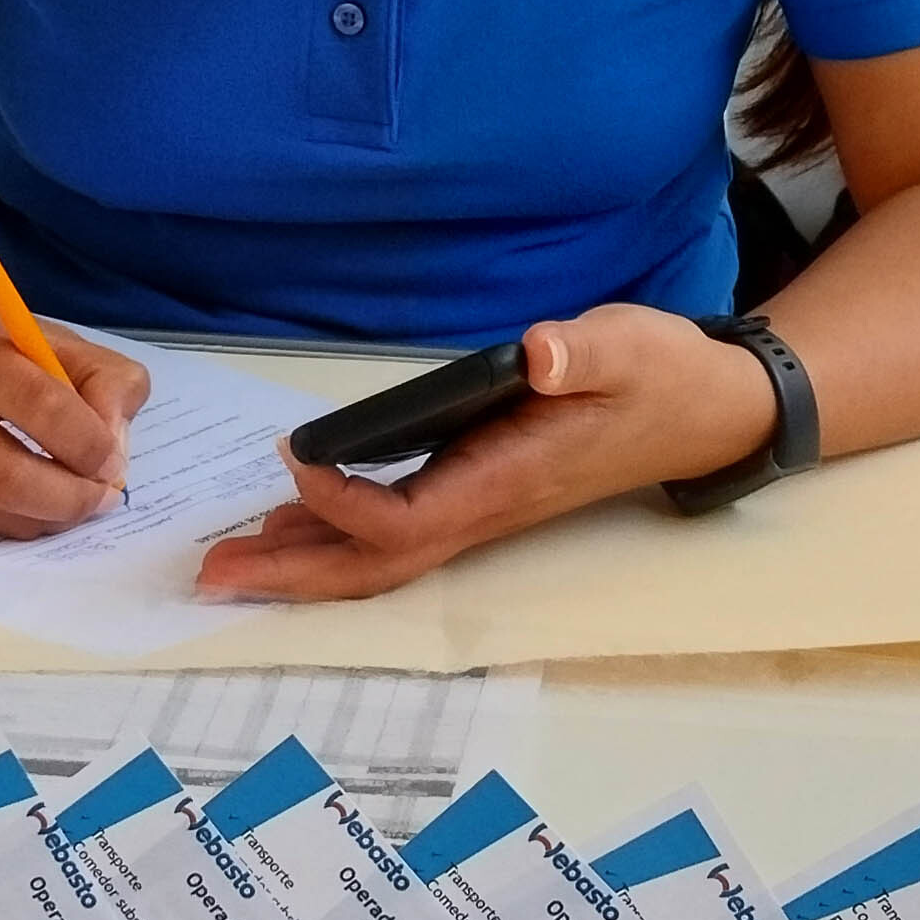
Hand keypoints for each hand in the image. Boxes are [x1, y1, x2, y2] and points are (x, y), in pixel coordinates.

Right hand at [0, 287, 150, 538]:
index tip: (110, 456)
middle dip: (69, 500)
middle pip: (5, 477)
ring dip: (43, 517)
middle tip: (99, 498)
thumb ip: (94, 374)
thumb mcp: (27, 327)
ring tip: (66, 497)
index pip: (38, 402)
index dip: (88, 441)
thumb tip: (115, 450)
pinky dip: (4, 517)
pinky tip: (14, 492)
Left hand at [195, 306, 779, 600]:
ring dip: (306, 561)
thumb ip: (582, 351)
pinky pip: (396, 531)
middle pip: (378, 562)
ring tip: (229, 559)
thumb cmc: (662, 374)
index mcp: (510, 479)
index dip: (345, 503)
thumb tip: (537, 353)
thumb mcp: (628, 346)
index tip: (293, 459)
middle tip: (211, 573)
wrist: (707, 408)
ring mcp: (483, 507)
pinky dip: (337, 533)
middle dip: (295, 573)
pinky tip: (296, 521)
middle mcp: (488, 509)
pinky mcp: (480, 492)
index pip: (409, 518)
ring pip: (382, 555)